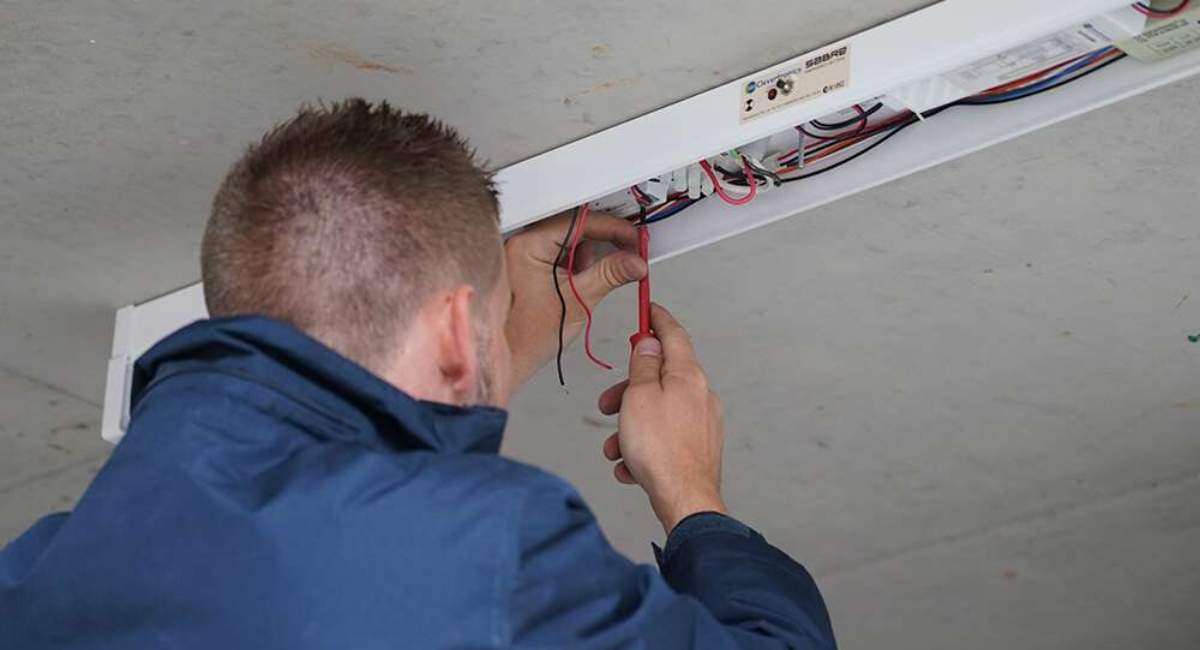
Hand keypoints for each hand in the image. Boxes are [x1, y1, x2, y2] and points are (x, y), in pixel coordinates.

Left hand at [505, 211, 646, 389]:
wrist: (505, 358)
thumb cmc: (526, 337)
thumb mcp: (577, 302)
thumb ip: (610, 275)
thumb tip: (634, 261)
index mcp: (528, 246)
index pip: (578, 222)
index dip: (612, 228)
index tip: (633, 237)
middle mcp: (523, 244)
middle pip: (574, 227)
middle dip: (603, 241)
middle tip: (628, 252)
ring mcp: (525, 255)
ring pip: (570, 241)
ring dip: (589, 255)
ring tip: (593, 281)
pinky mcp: (530, 266)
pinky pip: (560, 254)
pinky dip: (577, 265)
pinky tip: (580, 283)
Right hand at [598, 304, 726, 534]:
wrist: (685, 500)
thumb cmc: (660, 451)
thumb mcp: (639, 397)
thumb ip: (642, 365)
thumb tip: (648, 343)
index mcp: (689, 376)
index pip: (673, 334)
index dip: (657, 319)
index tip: (648, 309)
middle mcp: (701, 395)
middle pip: (661, 377)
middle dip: (628, 389)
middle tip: (607, 403)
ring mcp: (703, 423)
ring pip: (658, 411)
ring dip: (631, 425)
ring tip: (615, 448)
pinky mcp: (699, 447)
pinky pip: (665, 437)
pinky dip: (644, 446)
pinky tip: (631, 466)